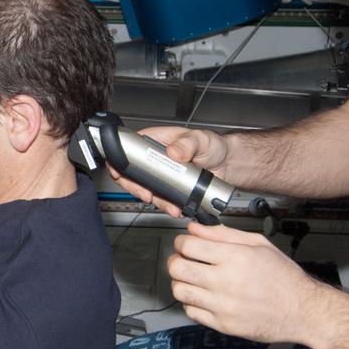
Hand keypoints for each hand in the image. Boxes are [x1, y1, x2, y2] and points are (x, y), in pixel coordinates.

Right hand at [109, 126, 228, 216]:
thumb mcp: (201, 139)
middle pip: (132, 174)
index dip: (120, 161)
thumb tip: (173, 151)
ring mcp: (162, 175)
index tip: (122, 173)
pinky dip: (168, 206)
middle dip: (137, 188)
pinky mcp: (171, 188)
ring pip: (147, 190)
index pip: (129, 148)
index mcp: (156, 140)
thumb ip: (188, 143)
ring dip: (156, 201)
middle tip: (147, 195)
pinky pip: (163, 199)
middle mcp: (155, 158)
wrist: (228, 164)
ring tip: (170, 206)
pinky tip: (177, 208)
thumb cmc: (213, 145)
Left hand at [167, 222, 327, 344]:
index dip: (181, 242)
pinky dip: (191, 302)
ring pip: (179, 290)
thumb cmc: (284, 277)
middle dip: (176, 260)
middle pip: (177, 268)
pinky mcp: (223, 325)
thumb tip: (195, 228)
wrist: (303, 311)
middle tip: (184, 260)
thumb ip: (224, 235)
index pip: (188, 246)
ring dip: (181, 281)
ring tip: (193, 278)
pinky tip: (203, 296)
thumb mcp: (259, 245)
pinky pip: (191, 312)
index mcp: (235, 258)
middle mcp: (226, 282)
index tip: (185, 244)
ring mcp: (223, 306)